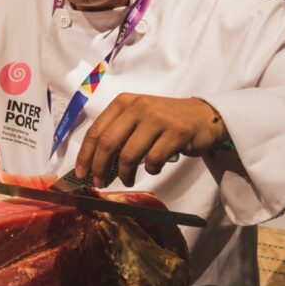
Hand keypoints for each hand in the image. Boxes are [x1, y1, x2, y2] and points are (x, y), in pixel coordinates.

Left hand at [75, 94, 227, 186]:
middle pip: (108, 143)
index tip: (81, 174)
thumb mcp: (137, 118)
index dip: (85, 155)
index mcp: (123, 102)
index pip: (96, 131)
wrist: (202, 116)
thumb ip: (116, 134)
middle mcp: (138, 107)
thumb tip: (93, 164)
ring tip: (128, 180)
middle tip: (100, 183)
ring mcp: (158, 119)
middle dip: (100, 167)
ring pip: (130, 154)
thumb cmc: (164, 121)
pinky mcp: (176, 132)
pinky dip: (150, 170)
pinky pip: (154, 159)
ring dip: (125, 173)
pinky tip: (153, 169)